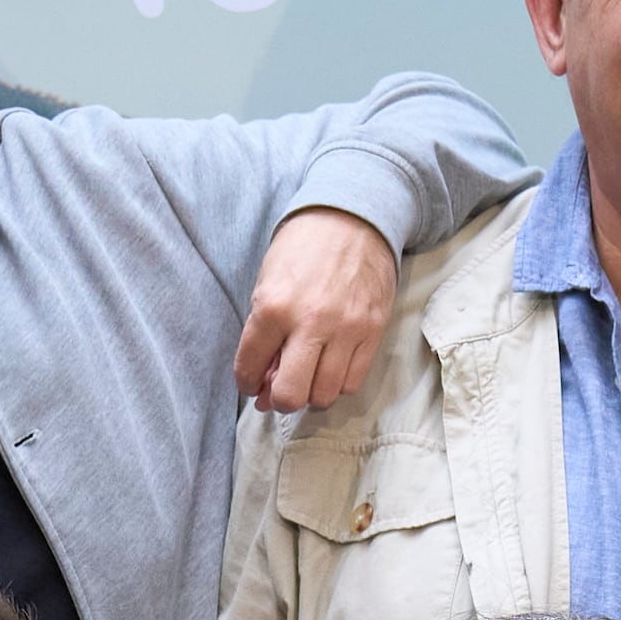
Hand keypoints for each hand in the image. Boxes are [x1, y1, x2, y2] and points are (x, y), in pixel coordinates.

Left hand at [233, 206, 401, 416]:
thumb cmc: (303, 248)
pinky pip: (353, 381)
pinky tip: (330, 369)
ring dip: (310, 394)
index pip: (251, 366)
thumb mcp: (268, 283)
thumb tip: (265, 380)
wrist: (352, 219)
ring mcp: (346, 329)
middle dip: (279, 400)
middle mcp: (310, 322)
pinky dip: (338, 384)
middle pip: (291, 394)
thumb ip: (264, 333)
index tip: (252, 383)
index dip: (247, 382)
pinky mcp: (373, 331)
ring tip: (306, 379)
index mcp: (274, 307)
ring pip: (325, 394)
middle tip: (278, 390)